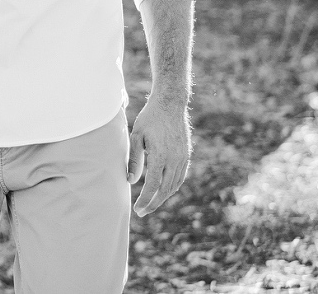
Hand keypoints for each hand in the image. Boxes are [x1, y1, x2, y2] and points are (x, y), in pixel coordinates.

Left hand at [128, 96, 190, 214]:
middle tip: (142, 212)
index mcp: (160, 156)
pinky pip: (180, 177)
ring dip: (163, 197)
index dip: (145, 200)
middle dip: (153, 203)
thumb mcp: (136, 137)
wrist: (170, 105)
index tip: (137, 210)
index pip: (152, 185)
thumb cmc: (149, 119)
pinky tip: (163, 190)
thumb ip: (134, 160)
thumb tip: (131, 181)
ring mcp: (182, 158)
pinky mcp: (186, 155)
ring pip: (174, 185)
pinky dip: (171, 187)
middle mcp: (174, 160)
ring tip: (151, 204)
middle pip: (165, 189)